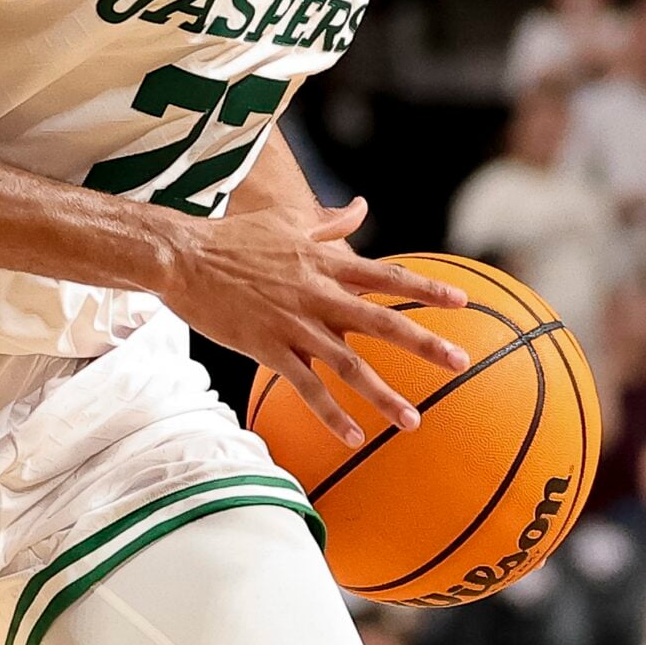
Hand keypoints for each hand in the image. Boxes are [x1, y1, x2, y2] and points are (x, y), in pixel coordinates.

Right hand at [153, 197, 469, 446]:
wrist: (183, 257)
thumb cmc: (234, 238)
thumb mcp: (286, 221)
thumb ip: (329, 222)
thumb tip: (361, 207)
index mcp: (325, 263)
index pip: (387, 277)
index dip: (425, 289)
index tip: (462, 301)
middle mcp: (318, 295)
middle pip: (382, 323)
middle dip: (424, 344)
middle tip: (461, 362)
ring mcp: (294, 325)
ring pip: (349, 366)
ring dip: (384, 396)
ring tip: (413, 422)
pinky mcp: (268, 348)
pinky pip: (306, 387)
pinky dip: (331, 413)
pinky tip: (353, 437)